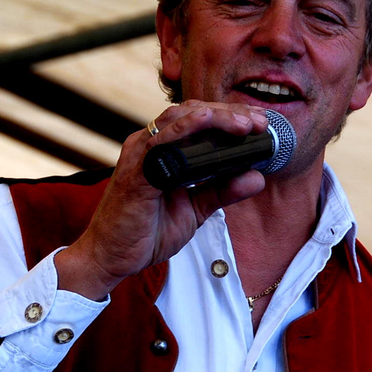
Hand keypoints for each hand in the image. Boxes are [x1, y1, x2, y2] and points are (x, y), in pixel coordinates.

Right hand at [54, 101, 268, 299]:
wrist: (110, 258)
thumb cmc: (145, 231)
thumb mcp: (194, 209)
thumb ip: (222, 191)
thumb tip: (257, 177)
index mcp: (163, 151)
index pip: (199, 121)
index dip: (230, 117)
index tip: (260, 123)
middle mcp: (150, 145)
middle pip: (192, 113)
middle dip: (229, 113)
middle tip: (261, 121)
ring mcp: (140, 155)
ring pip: (178, 119)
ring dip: (214, 117)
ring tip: (244, 123)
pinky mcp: (134, 171)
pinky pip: (159, 142)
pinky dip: (183, 128)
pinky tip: (205, 121)